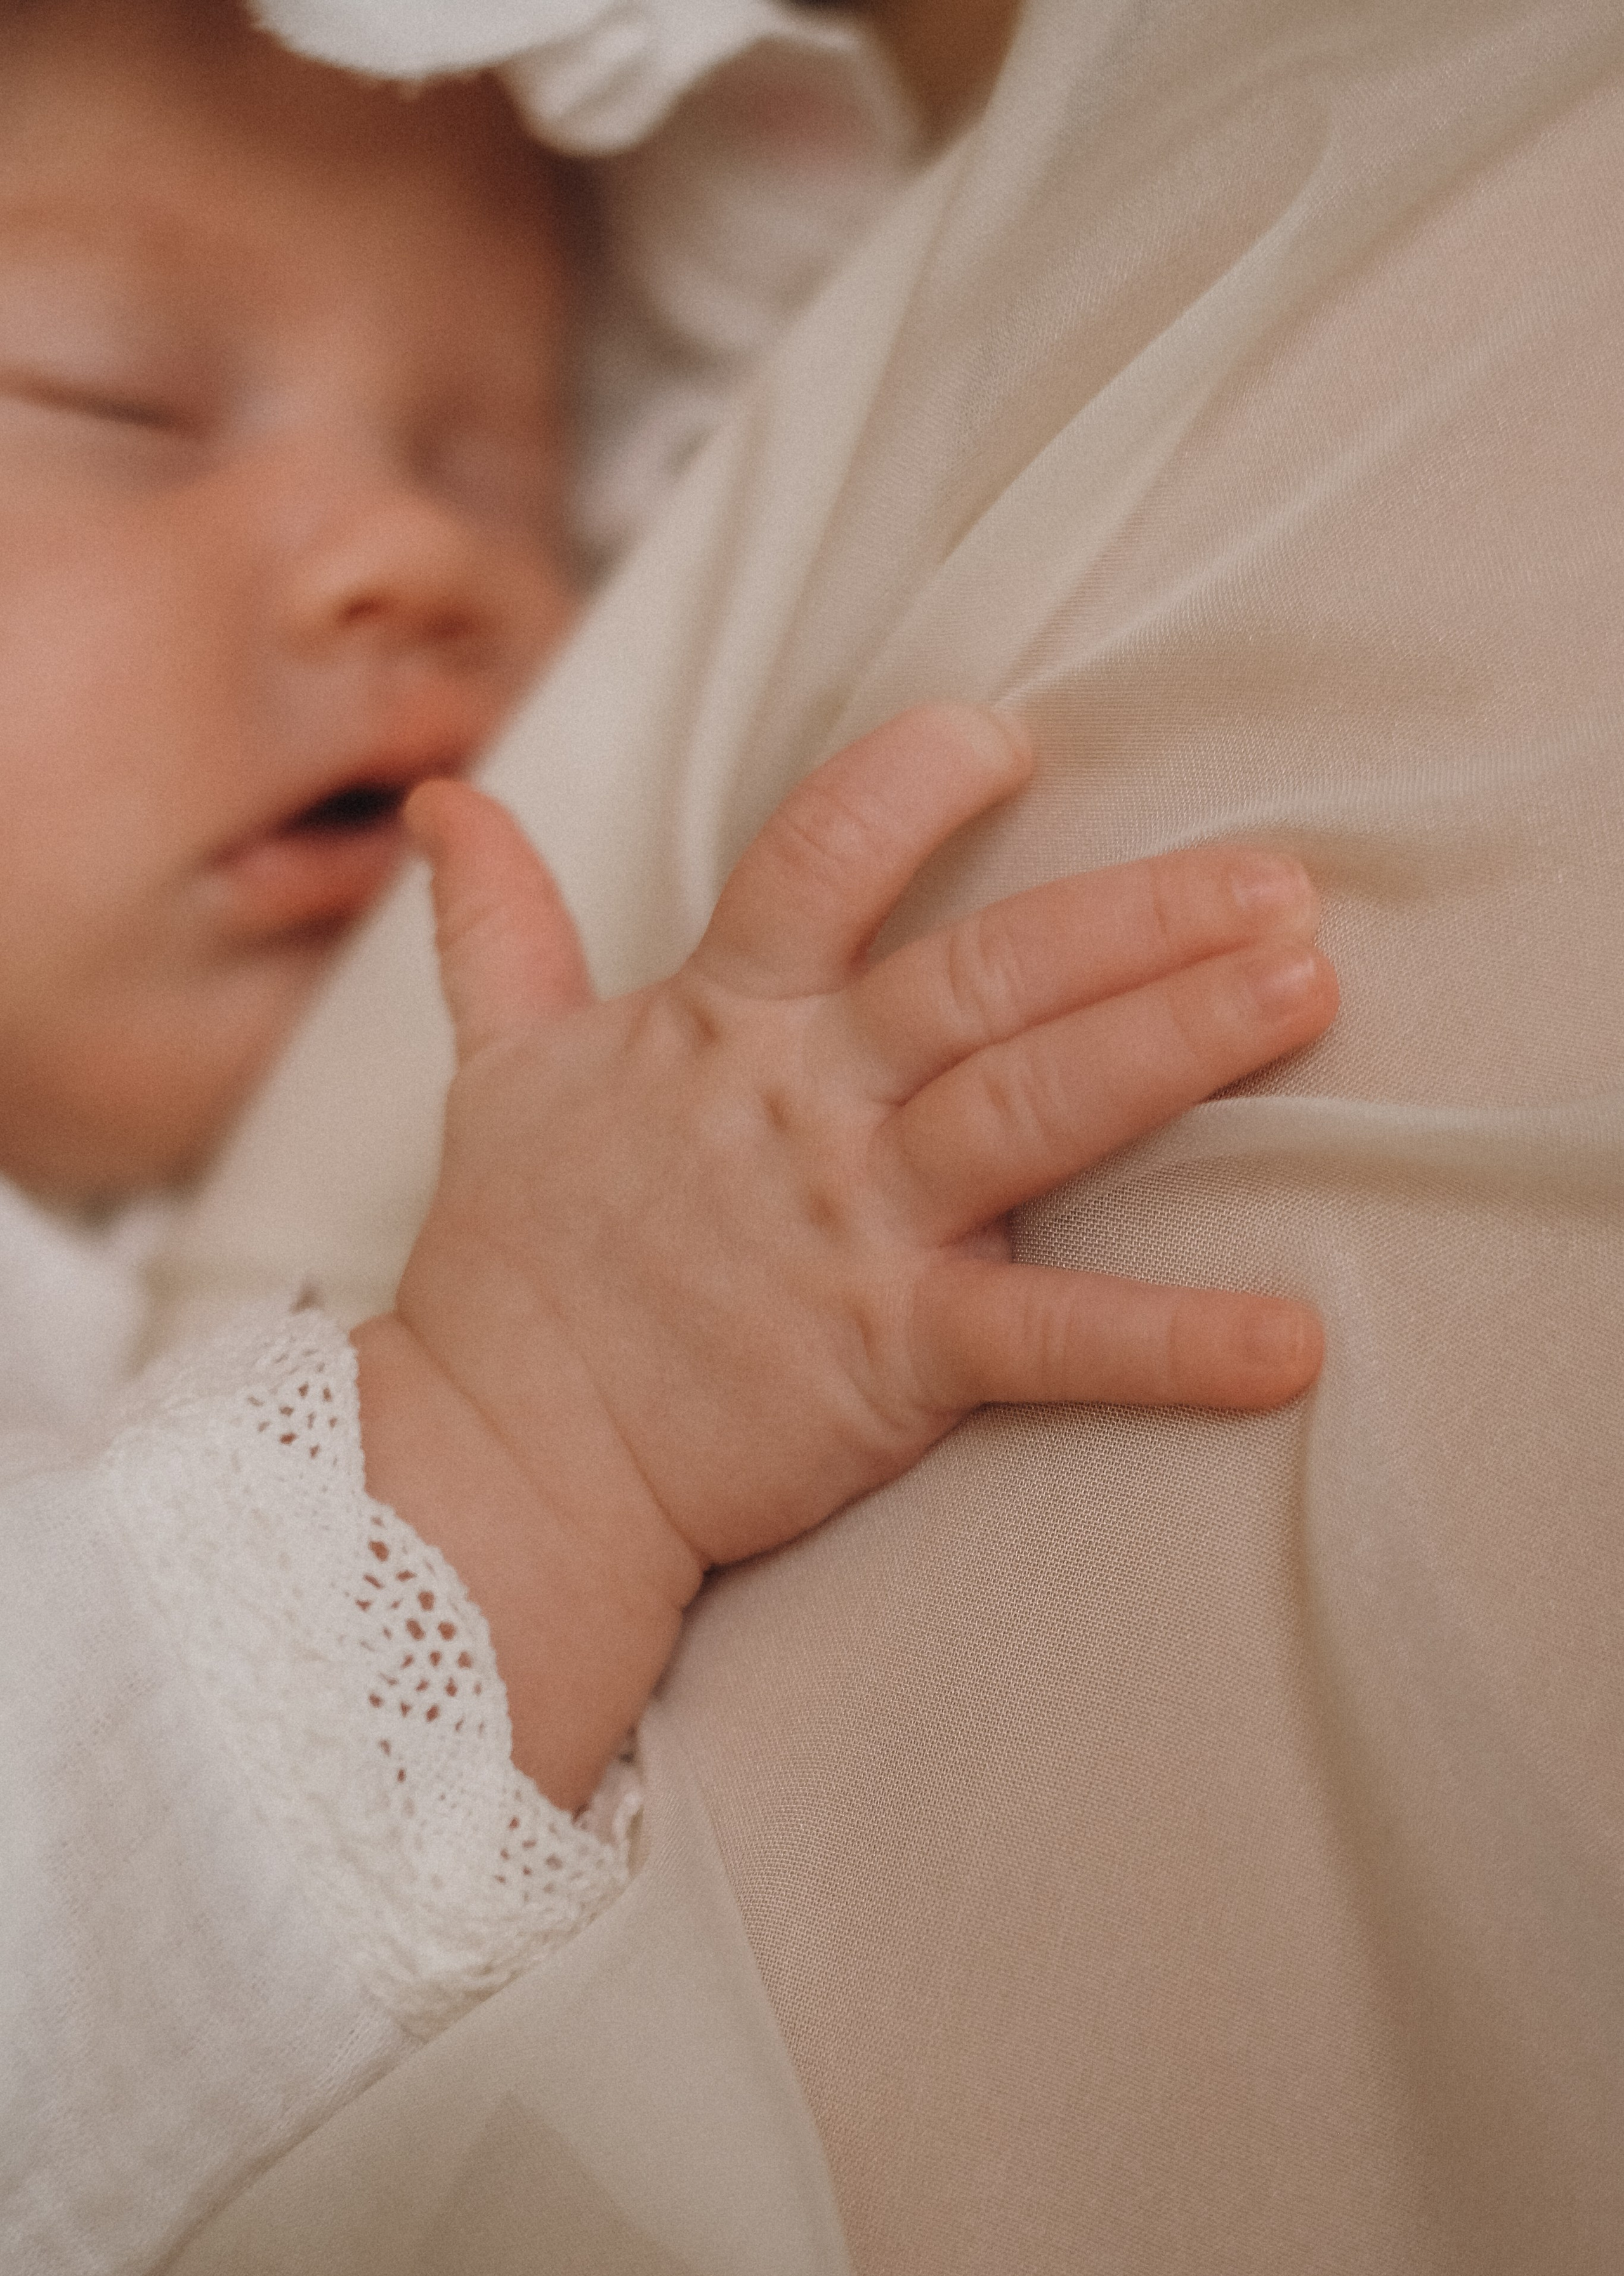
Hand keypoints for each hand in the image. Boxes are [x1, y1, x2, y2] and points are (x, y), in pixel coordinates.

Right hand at [355, 705, 1335, 1802]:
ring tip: (1302, 989)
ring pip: (1034, 1106)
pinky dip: (1171, 1346)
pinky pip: (1052, 1340)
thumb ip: (494, 930)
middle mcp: (802, 1104)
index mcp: (721, 1023)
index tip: (1007, 739)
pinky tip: (1289, 1343)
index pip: (820, 856)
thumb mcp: (498, 1069)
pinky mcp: (893, 1356)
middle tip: (1273, 880)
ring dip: (1176, 1045)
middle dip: (1134, 918)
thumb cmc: (515, 1265)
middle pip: (983, 975)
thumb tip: (446, 803)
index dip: (913, 783)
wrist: (505, 1459)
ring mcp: (854, 1227)